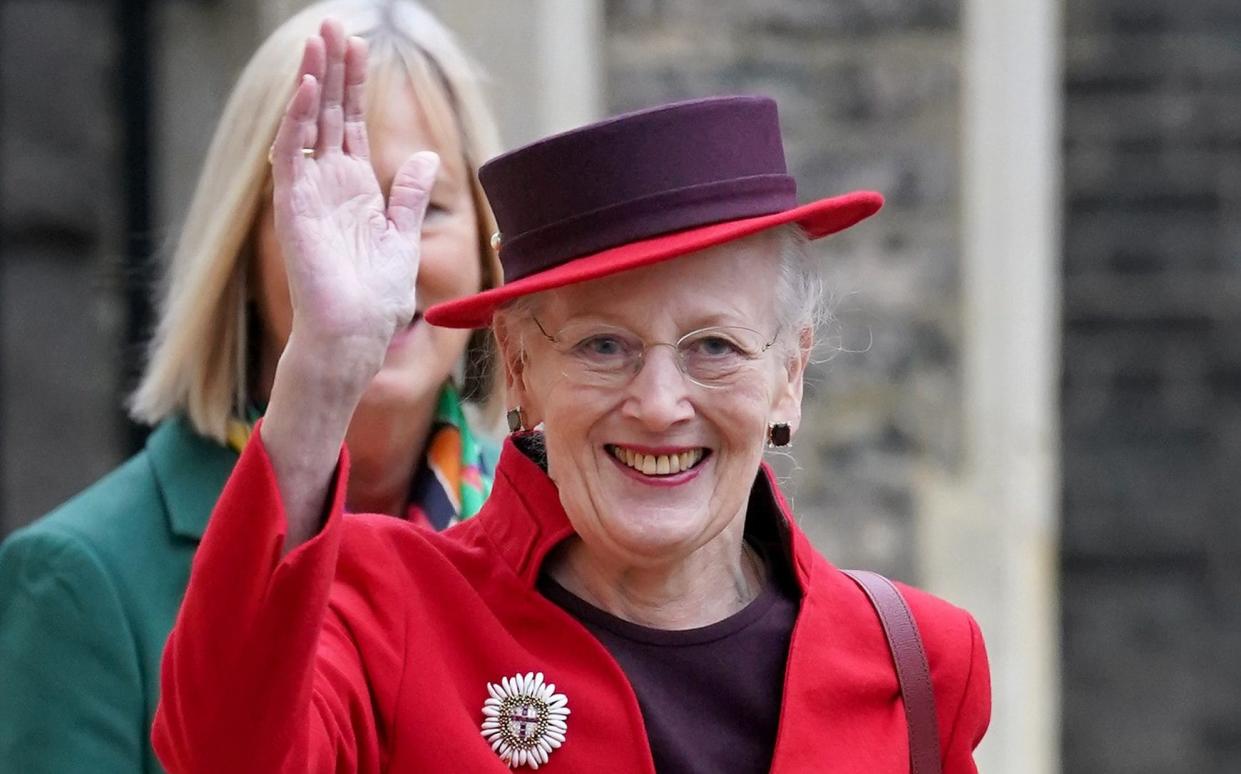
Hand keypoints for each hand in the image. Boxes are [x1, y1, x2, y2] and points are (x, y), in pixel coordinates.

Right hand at [269, 19, 438, 388]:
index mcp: (354, 188)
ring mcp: (308, 193)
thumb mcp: (401, 235)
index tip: (359, 43)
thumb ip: (407, 194)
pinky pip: (292, 155)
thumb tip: (427, 157)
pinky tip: (310, 89)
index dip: (354, 83)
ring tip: (319, 41)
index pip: (350, 122)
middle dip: (333, 69)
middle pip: (329, 113)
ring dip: (313, 83)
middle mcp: (328, 184)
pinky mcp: (294, 209)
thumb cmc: (375, 297)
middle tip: (333, 25)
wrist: (354, 334)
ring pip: (306, 124)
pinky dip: (299, 121)